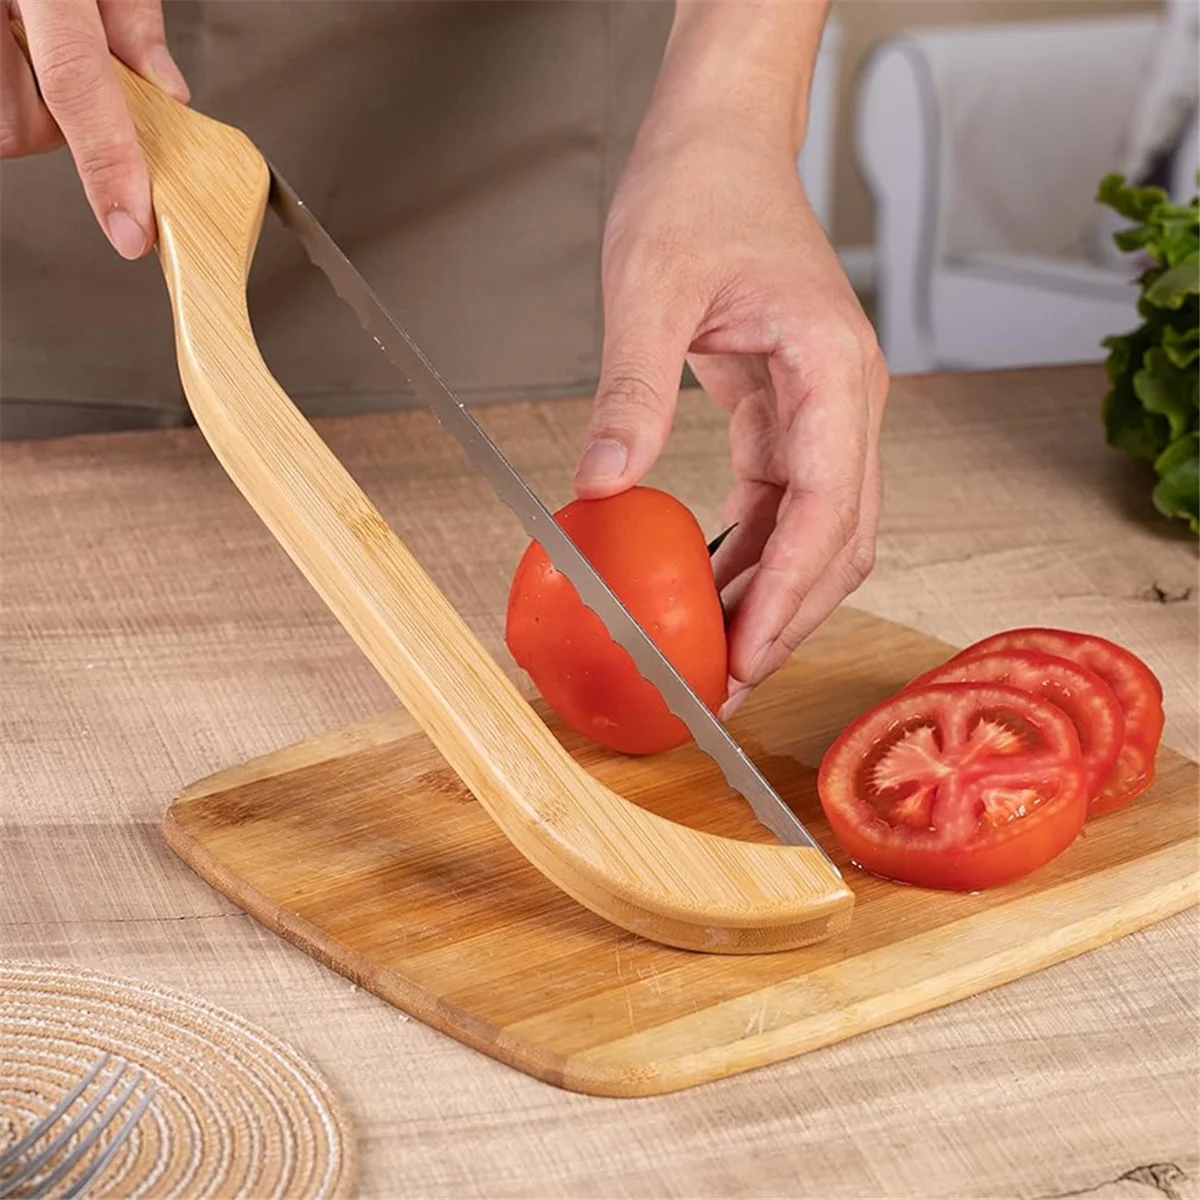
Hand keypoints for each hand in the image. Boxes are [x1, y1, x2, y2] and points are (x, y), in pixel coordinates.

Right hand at [1, 0, 188, 257]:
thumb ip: (128, 13)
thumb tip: (164, 92)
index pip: (76, 80)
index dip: (108, 163)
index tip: (131, 229)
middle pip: (22, 123)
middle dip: (60, 122)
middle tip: (64, 66)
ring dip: (23, 105)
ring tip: (21, 38)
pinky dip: (1, 85)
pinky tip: (6, 42)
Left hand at [573, 119, 887, 718]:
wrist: (721, 146)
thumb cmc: (700, 192)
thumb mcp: (648, 288)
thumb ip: (630, 393)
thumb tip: (600, 491)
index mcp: (835, 370)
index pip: (831, 510)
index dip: (789, 596)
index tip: (742, 656)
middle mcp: (847, 400)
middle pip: (840, 541)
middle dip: (787, 618)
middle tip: (724, 684)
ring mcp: (826, 412)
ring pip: (818, 534)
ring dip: (769, 597)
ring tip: (710, 654)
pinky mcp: (791, 417)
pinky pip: (780, 508)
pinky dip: (748, 556)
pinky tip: (703, 586)